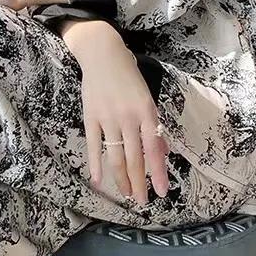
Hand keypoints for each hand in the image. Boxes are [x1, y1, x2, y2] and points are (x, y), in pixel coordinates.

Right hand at [78, 44, 170, 204]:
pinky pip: (94, 145)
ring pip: (116, 156)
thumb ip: (154, 124)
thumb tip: (164, 151)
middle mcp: (129, 118)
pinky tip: (98, 180)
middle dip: (140, 183)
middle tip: (143, 201)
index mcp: (147, 112)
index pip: (154, 149)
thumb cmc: (129, 75)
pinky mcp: (91, 117)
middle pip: (135, 158)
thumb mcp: (148, 97)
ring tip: (126, 194)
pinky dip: (95, 164)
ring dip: (122, 179)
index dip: (159, 173)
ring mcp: (108, 118)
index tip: (163, 192)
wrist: (103, 54)